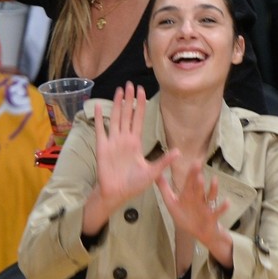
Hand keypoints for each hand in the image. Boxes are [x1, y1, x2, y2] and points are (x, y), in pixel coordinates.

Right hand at [93, 82, 171, 210]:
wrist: (116, 194)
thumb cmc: (133, 184)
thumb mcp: (152, 172)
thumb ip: (164, 161)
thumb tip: (179, 152)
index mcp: (136, 142)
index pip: (139, 119)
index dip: (140, 105)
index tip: (142, 91)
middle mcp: (124, 139)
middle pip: (127, 114)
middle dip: (129, 99)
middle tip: (130, 83)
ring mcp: (112, 142)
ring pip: (115, 118)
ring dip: (117, 104)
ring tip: (119, 90)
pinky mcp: (102, 147)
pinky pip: (101, 130)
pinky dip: (99, 118)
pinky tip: (98, 107)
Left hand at [155, 158, 225, 248]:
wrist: (199, 233)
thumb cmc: (186, 217)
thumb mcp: (172, 203)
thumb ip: (164, 190)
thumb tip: (156, 175)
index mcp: (189, 195)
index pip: (190, 182)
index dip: (190, 173)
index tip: (192, 161)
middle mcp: (199, 199)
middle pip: (199, 187)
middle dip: (198, 177)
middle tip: (198, 164)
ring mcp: (206, 207)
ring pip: (210, 196)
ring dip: (212, 188)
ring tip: (214, 180)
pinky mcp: (211, 217)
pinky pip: (218, 212)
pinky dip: (222, 207)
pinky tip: (227, 202)